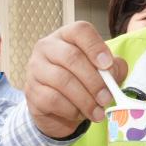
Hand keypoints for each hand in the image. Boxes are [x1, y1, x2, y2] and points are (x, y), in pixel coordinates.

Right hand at [25, 22, 128, 138]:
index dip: (96, 47)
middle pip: (72, 57)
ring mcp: (36, 69)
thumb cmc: (82, 83)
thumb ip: (113, 68)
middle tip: (107, 98)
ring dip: (85, 99)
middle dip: (94, 80)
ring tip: (97, 112)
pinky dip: (71, 110)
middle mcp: (47, 47)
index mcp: (66, 36)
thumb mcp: (102, 73)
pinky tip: (79, 114)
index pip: (80, 31)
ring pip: (62, 80)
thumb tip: (113, 72)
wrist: (58, 110)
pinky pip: (53, 100)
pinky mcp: (32, 91)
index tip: (108, 65)